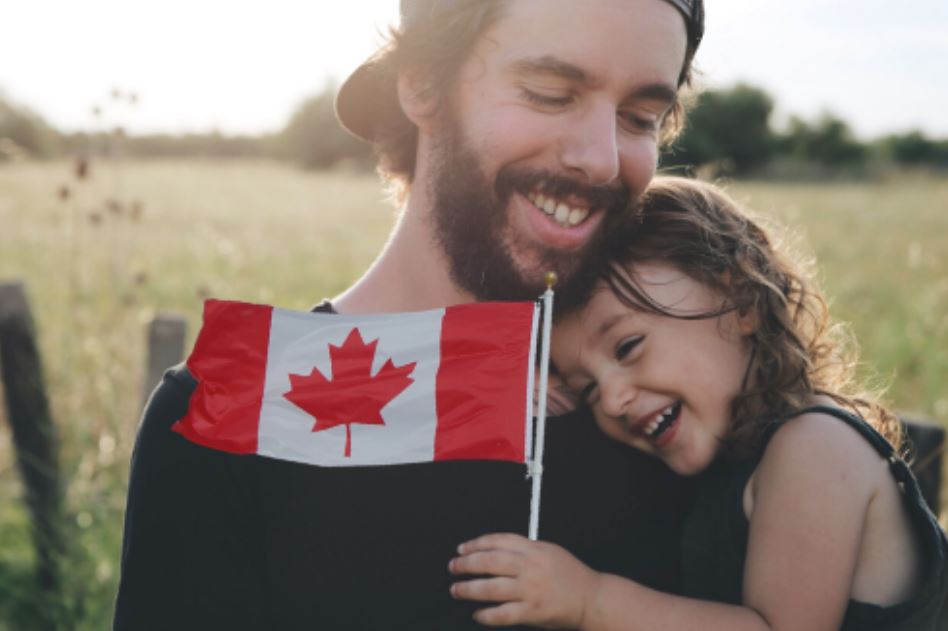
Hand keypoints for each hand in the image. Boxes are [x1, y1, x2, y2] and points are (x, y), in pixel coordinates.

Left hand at [449, 533, 599, 627]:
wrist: (593, 599)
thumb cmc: (572, 575)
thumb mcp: (549, 551)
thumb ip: (525, 549)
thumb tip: (494, 550)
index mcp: (534, 549)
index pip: (498, 541)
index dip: (476, 544)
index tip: (462, 549)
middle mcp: (531, 567)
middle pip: (490, 561)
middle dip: (466, 564)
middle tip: (453, 567)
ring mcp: (531, 590)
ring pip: (491, 587)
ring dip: (469, 589)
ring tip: (456, 589)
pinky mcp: (532, 611)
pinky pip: (502, 614)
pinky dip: (486, 615)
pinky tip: (477, 614)